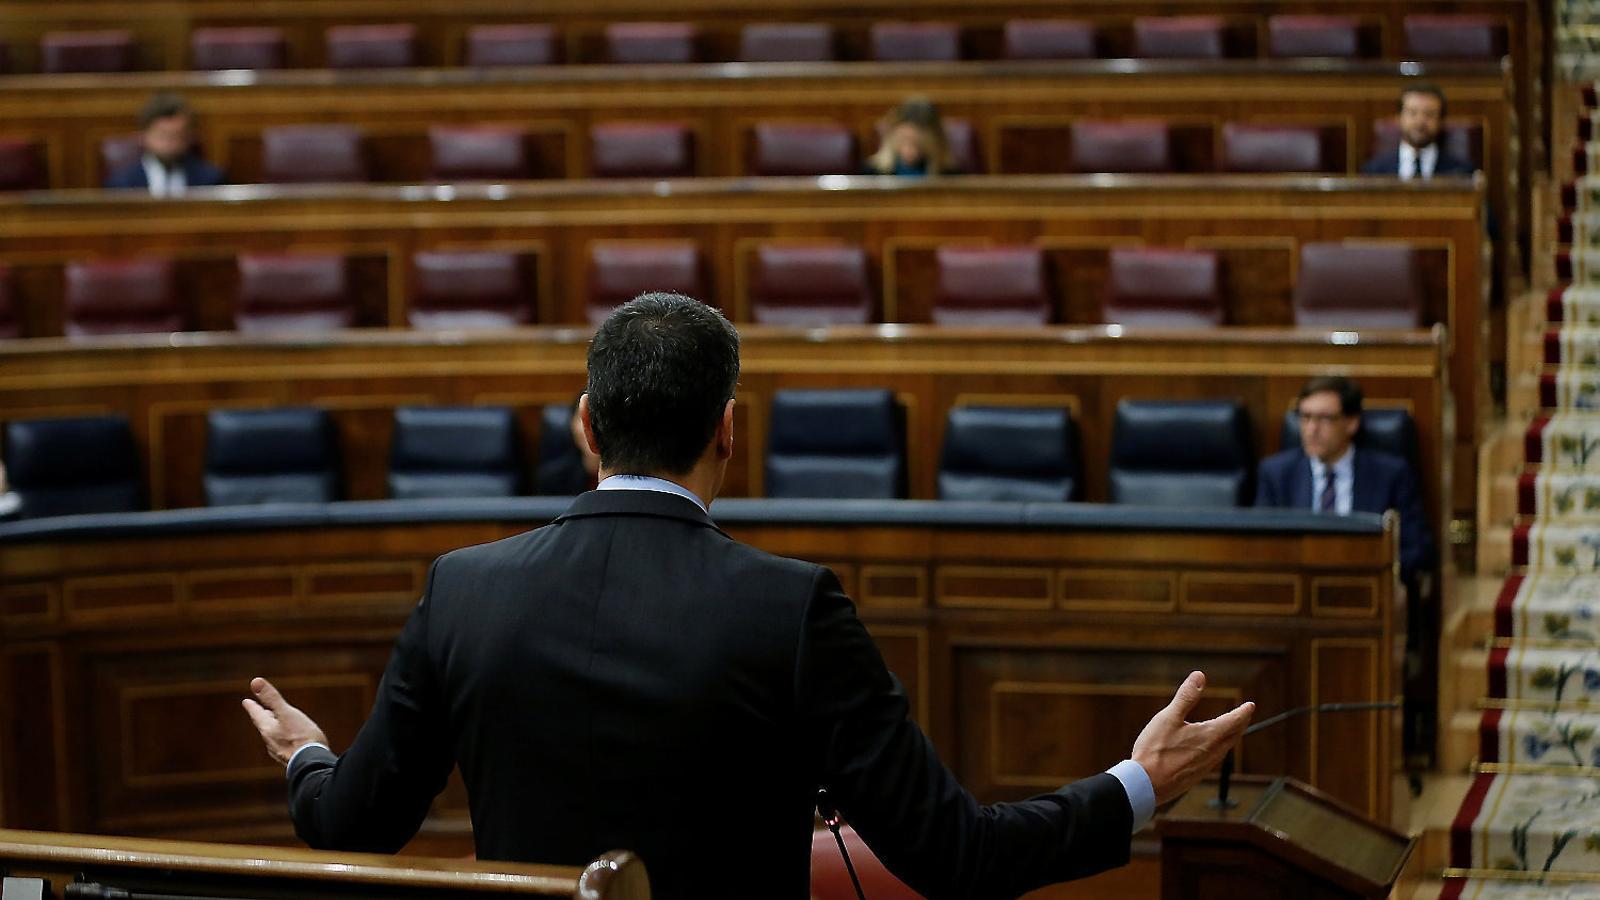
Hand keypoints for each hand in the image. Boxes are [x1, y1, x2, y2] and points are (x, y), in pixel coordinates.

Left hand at [242, 677, 328, 766]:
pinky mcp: (289, 758)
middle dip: (262, 717)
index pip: (257, 714)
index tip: (246, 701)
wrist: (311, 763)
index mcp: (268, 729)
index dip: (252, 706)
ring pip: (273, 736)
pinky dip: (283, 739)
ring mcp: (279, 751)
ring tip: (275, 724)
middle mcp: (270, 741)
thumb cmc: (300, 737)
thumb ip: (271, 698)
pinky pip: (282, 745)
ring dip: (273, 728)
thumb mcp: (286, 713)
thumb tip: (255, 681)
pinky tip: (290, 741)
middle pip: (264, 725)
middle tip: (259, 710)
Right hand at [1131, 671, 1253, 805]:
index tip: (1250, 705)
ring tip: (1231, 730)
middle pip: (1234, 736)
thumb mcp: (1168, 717)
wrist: (1146, 785)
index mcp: (1209, 736)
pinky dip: (1220, 748)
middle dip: (1241, 724)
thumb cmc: (1155, 750)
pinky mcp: (1197, 775)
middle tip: (1245, 716)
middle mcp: (1212, 752)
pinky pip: (1215, 759)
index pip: (1234, 721)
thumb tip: (1200, 676)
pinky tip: (1210, 750)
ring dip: (1231, 737)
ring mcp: (1206, 766)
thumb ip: (1186, 697)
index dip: (1243, 712)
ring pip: (1225, 748)